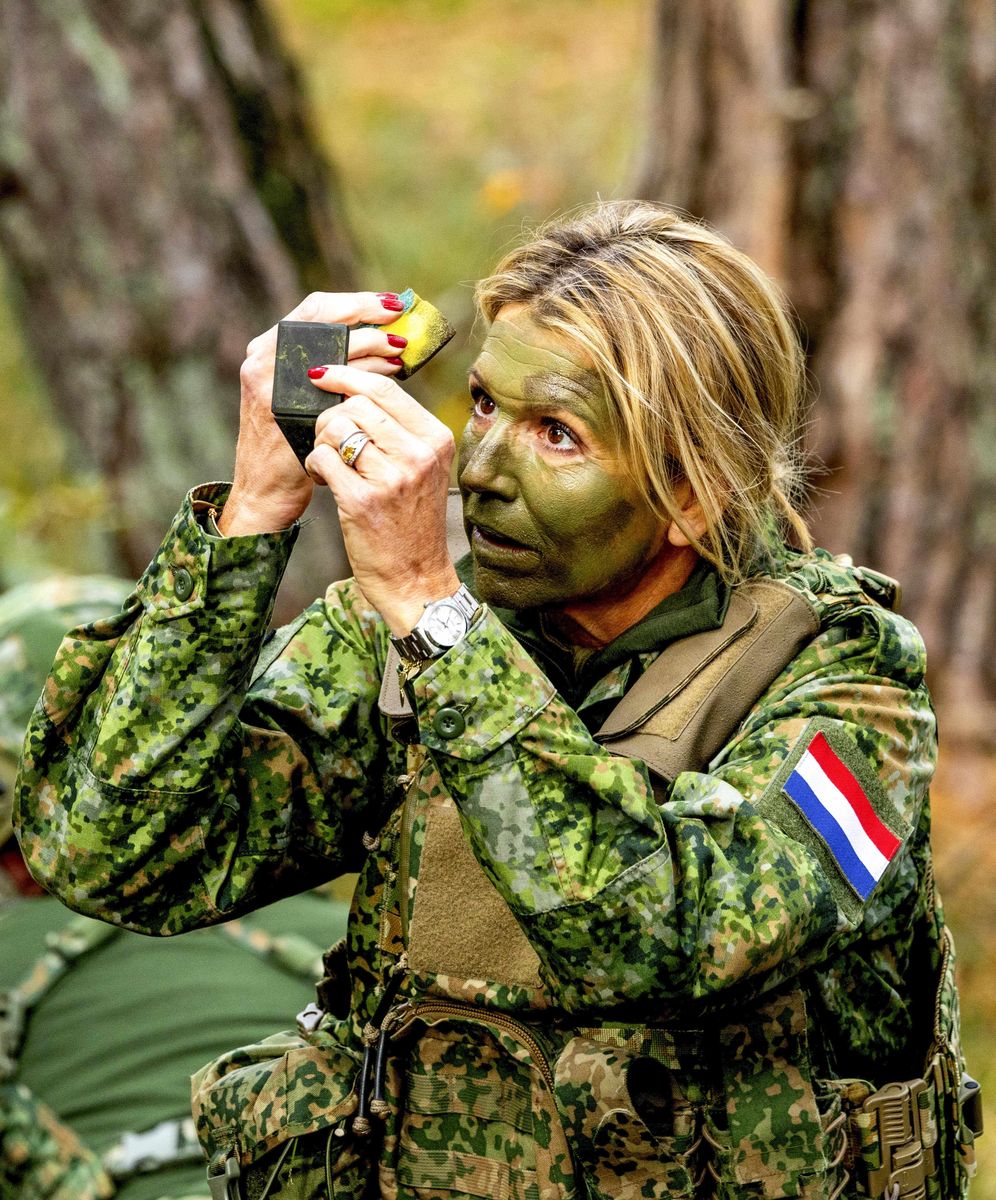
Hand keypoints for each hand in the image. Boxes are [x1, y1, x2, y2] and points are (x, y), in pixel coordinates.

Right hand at [219, 291, 410, 535]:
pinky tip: (387, 378)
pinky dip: (363, 375)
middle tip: (400, 316)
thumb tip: (385, 344)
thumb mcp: (306, 398)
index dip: (354, 302)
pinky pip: (331, 381)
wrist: (265, 492)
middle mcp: (263, 359)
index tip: (391, 303)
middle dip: (364, 313)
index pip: (314, 309)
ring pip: (327, 346)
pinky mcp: (281, 408)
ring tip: (398, 349)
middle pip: (319, 317)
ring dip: (369, 344)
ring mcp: (269, 383)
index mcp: (268, 350)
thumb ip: (332, 369)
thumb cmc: (293, 445)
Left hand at [304, 365, 458, 634]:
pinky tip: (324, 480)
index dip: (347, 375)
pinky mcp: (363, 501)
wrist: (415, 578)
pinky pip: (322, 458)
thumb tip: (355, 385)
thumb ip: (401, 429)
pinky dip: (314, 465)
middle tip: (330, 441)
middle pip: (356, 405)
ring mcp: (392, 478)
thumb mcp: (424, 469)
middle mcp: (418, 455)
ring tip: (329, 464)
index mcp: (436, 440)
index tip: (323, 374)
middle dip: (331, 417)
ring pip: (335, 428)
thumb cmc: (413, 521)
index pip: (385, 389)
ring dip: (321, 442)